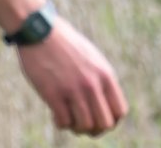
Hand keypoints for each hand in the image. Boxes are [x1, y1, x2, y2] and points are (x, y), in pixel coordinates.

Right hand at [16, 19, 127, 135]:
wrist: (41, 31)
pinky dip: (61, 123)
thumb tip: (106, 106)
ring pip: (84, 126)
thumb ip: (101, 80)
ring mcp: (73, 89)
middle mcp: (92, 83)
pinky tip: (55, 114)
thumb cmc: (66, 45)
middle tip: (83, 123)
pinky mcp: (53, 93)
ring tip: (69, 117)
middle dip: (94, 129)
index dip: (110, 121)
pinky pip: (64, 122)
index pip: (119, 111)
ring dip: (76, 127)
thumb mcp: (92, 58)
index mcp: (105, 74)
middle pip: (104, 124)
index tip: (98, 118)